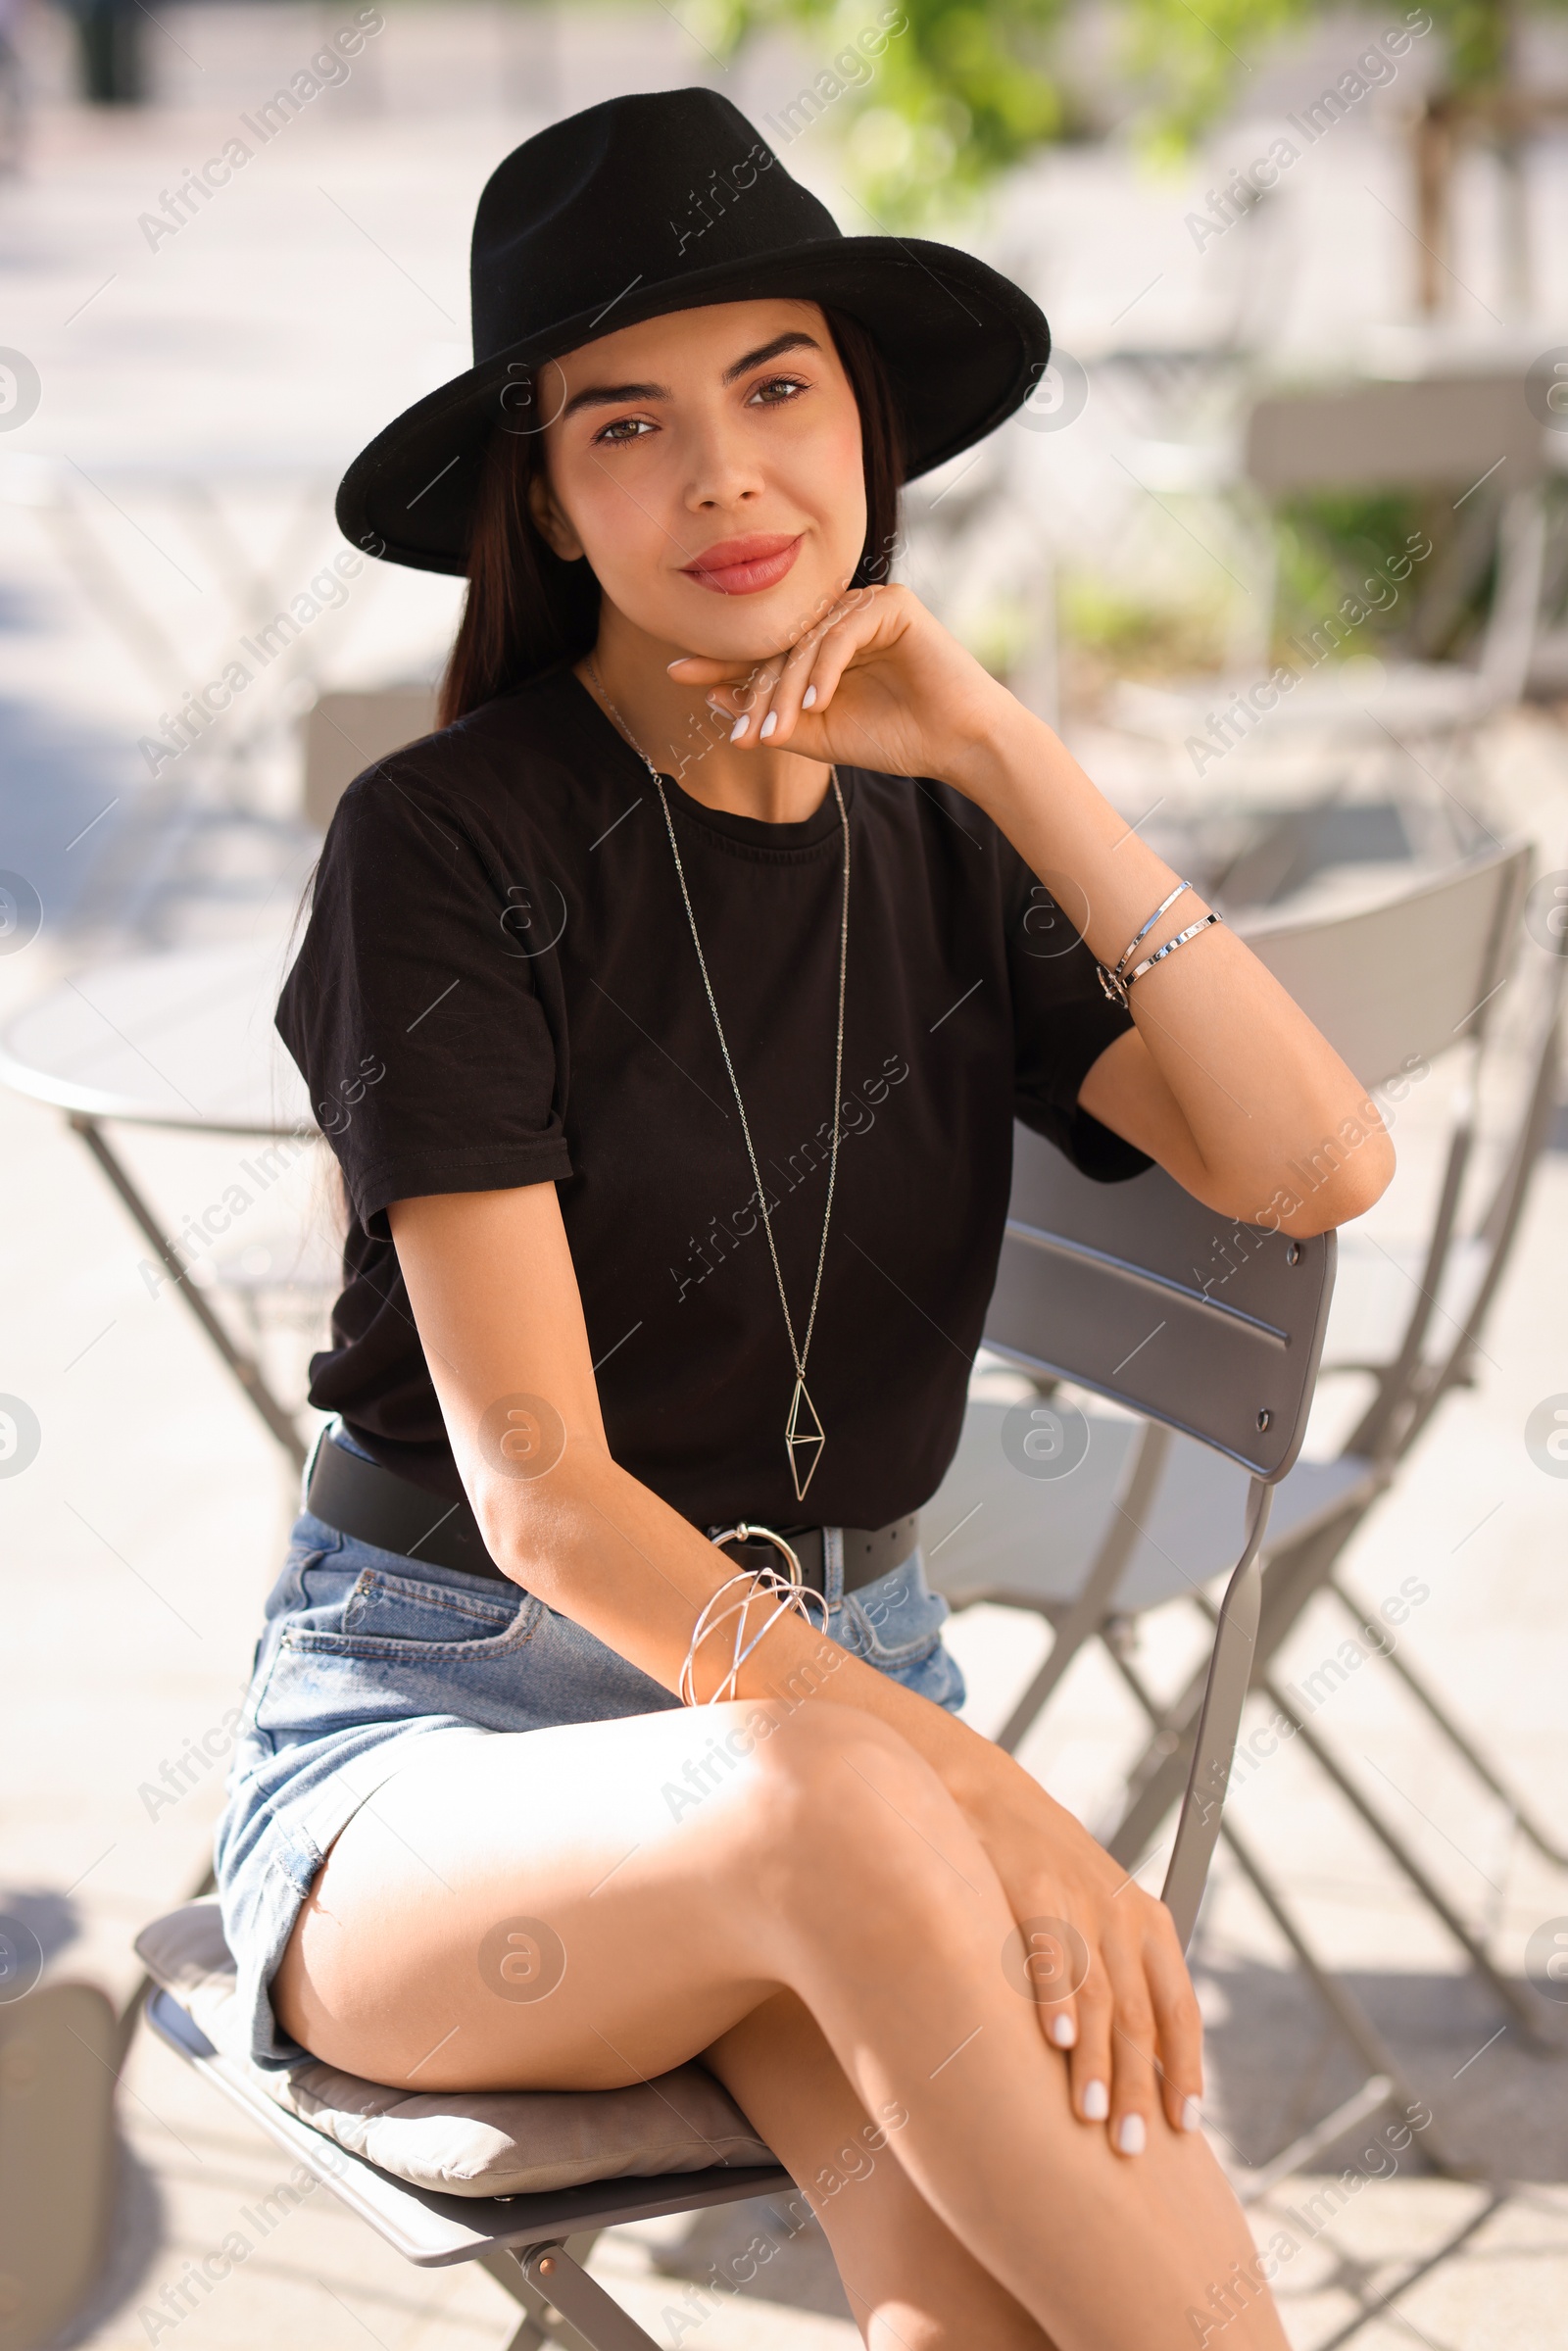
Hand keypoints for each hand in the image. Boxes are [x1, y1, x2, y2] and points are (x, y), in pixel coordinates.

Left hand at [667, 583, 1008, 790]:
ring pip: (807, 642)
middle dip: (758, 693)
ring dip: (788, 689)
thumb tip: (716, 700)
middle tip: (746, 736)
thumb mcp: (818, 735)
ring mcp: (865, 606)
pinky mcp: (892, 603)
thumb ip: (771, 718)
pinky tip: (818, 704)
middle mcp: (839, 619)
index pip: (765, 651)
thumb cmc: (895, 739)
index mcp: (821, 645)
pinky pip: (841, 633)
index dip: (722, 663)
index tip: (679, 676)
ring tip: (781, 732)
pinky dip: (825, 670)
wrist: (958, 744)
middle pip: (781, 647)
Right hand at [962, 1750, 1204, 2155]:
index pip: (1181, 2010)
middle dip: (1139, 2086)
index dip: (1186, 2070)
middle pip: (1140, 2015)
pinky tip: (1056, 2041)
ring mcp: (1078, 1901)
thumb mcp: (1101, 1918)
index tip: (1186, 2128)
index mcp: (1151, 1927)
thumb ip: (1124, 1981)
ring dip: (1097, 2061)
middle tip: (1131, 2148)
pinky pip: (1049, 1952)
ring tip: (1092, 2115)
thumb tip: (1144, 2072)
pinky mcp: (1031, 1888)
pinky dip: (1055, 1998)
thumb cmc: (1047, 1874)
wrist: (989, 1795)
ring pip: (1098, 1994)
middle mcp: (1123, 1915)